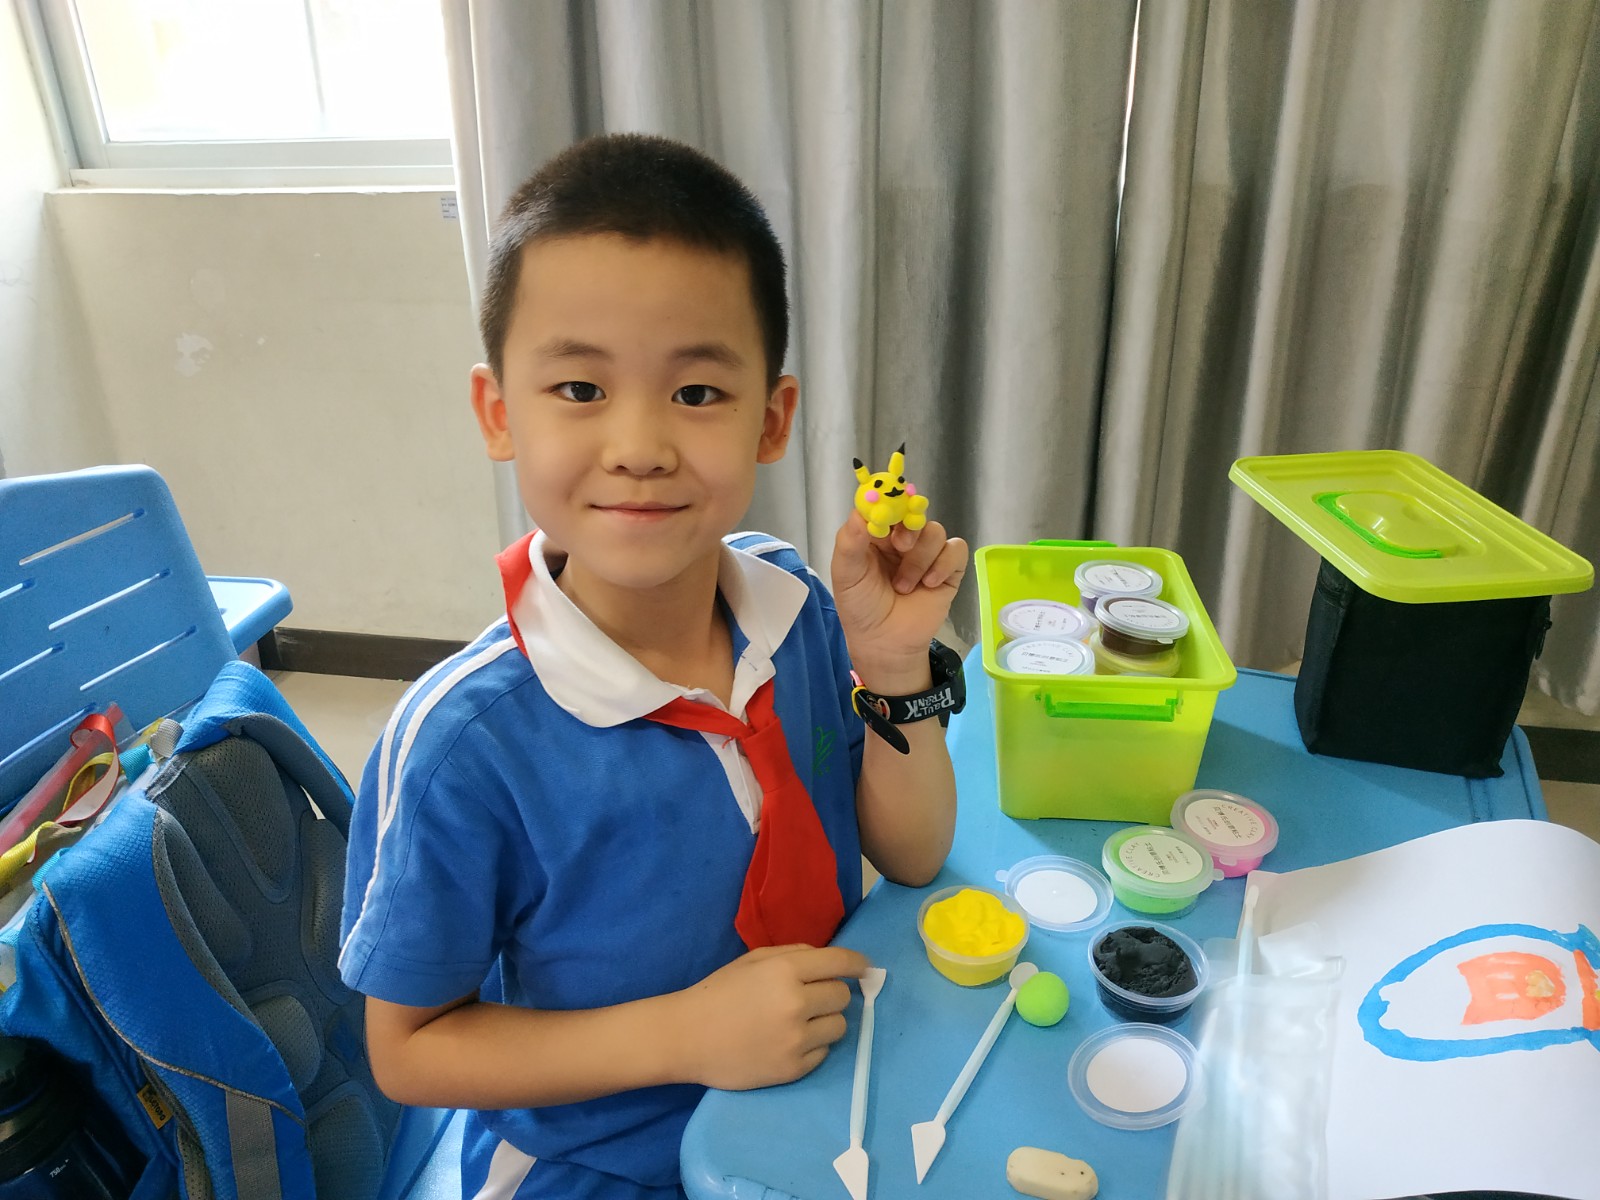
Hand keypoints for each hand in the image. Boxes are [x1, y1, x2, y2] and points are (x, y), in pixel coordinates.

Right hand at [674, 944, 870, 1089]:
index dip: (857, 963)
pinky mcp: (793, 1069)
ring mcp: (796, 1040)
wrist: (687, 1038)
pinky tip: (789, 1041)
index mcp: (785, 970)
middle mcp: (796, 1003)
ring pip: (839, 1026)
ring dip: (826, 1020)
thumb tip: (830, 961)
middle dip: (832, 992)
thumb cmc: (718, 992)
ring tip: (801, 1021)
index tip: (864, 967)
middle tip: (812, 996)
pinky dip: (813, 1045)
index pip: (840, 963)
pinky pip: (823, 1053)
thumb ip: (793, 954)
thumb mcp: (753, 960)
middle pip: (843, 996)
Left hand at [832, 511, 968, 689]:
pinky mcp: (948, 569)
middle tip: (900, 546)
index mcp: (876, 535)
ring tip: (904, 586)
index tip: (887, 509)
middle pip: (915, 513)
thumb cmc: (861, 607)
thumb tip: (863, 508)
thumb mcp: (846, 573)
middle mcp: (902, 539)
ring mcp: (927, 553)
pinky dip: (943, 564)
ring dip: (920, 559)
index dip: (889, 502)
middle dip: (909, 528)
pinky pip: (956, 550)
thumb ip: (850, 540)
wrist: (885, 643)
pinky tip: (929, 584)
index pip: (886, 505)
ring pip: (935, 532)